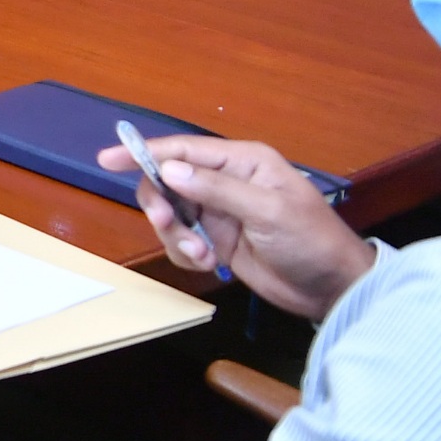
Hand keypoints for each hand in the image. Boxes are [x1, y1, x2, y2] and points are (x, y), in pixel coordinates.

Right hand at [92, 136, 373, 322]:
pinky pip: (181, 240)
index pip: (184, 150)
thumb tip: (169, 170)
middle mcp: (226, 181)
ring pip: (171, 214)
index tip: (107, 160)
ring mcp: (219, 212)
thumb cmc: (310, 241)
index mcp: (242, 162)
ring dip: (177, 236)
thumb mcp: (268, 212)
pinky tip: (209, 264)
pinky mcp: (216, 240)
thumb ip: (218, 189)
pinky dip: (186, 253)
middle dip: (163, 206)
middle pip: (168, 182)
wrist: (333, 290)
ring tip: (202, 256)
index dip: (144, 152)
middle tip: (167, 225)